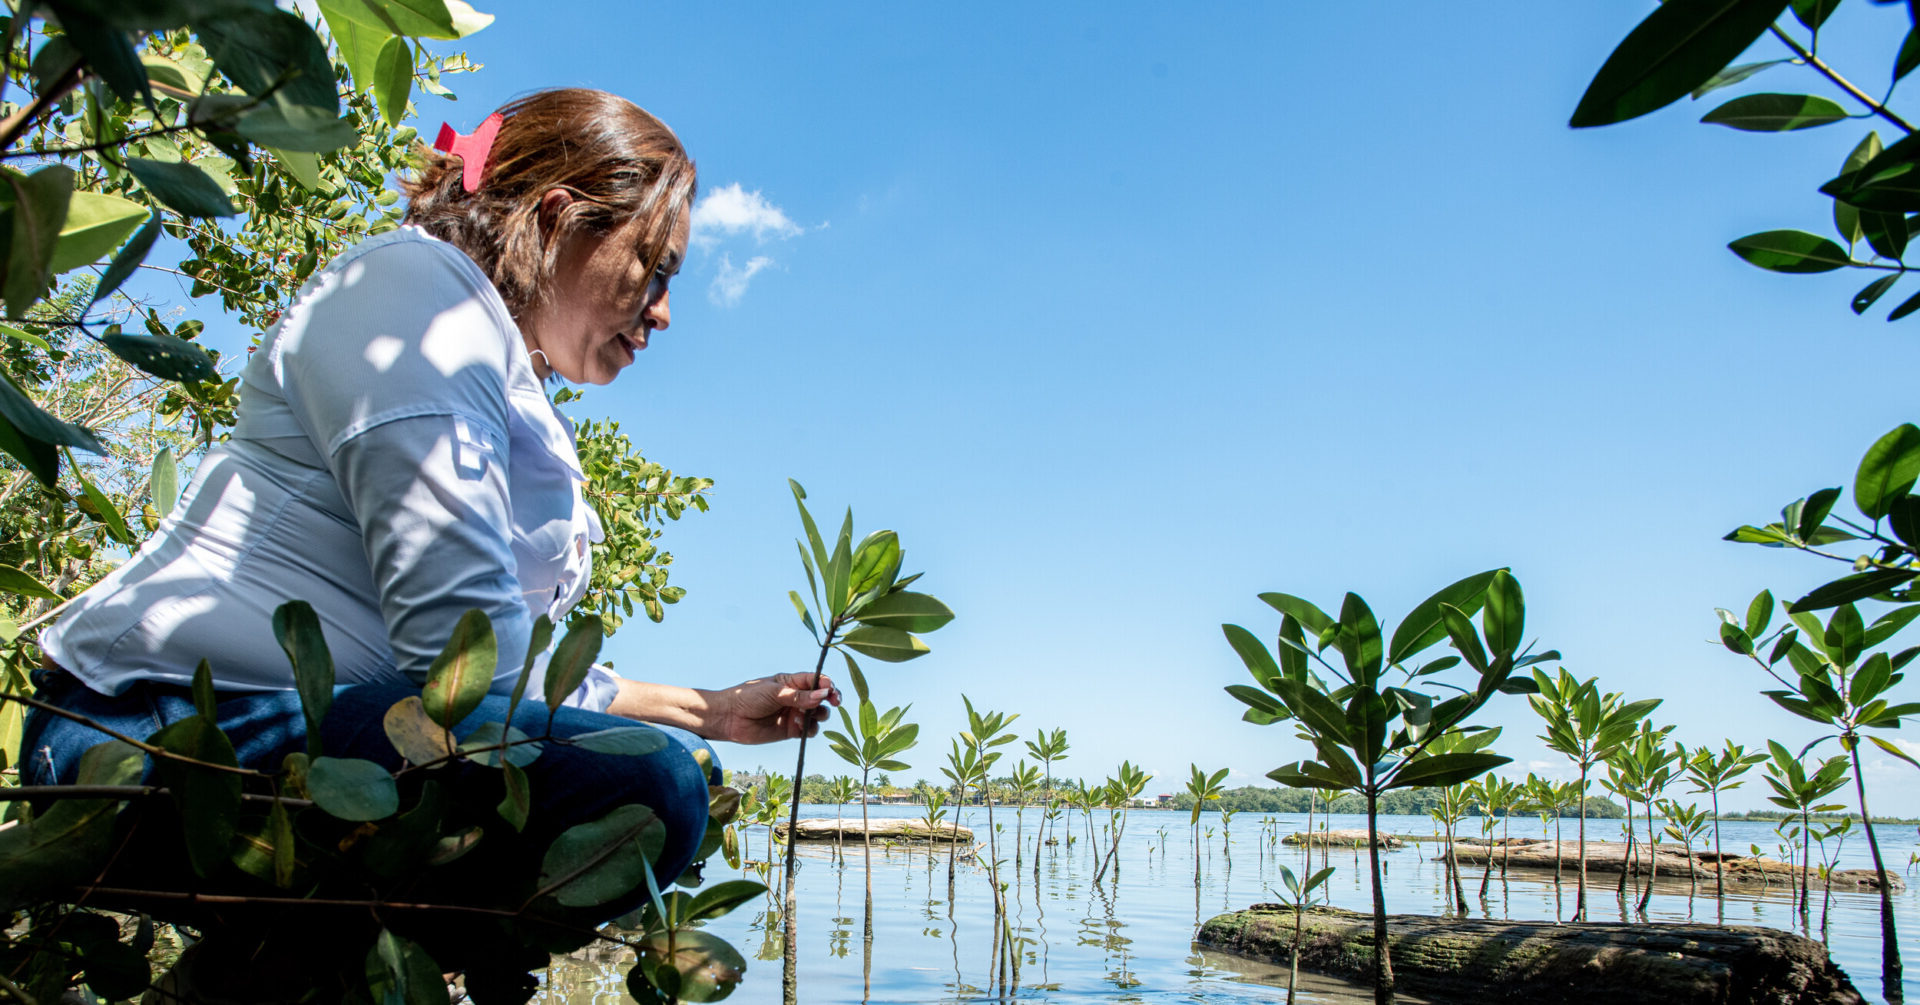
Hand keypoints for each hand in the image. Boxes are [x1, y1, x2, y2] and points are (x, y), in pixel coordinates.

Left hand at [703, 672, 840, 744]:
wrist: (729, 717)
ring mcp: (794, 713)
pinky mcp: (791, 730)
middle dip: (831, 699)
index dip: (827, 684)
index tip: (832, 691)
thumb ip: (800, 696)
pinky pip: (809, 730)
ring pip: (818, 715)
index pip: (816, 680)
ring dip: (819, 715)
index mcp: (792, 682)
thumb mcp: (775, 692)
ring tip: (804, 715)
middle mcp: (796, 697)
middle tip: (834, 702)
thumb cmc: (748, 697)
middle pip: (822, 697)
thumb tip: (825, 694)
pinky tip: (796, 725)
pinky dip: (809, 728)